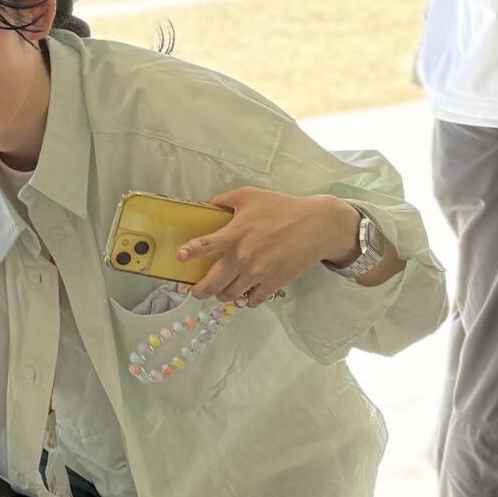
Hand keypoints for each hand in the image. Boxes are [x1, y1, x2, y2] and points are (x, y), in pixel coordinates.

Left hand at [179, 189, 354, 306]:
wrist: (318, 225)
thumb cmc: (283, 208)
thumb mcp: (250, 196)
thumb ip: (223, 200)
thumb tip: (204, 205)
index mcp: (234, 235)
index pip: (205, 246)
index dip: (189, 252)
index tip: (179, 257)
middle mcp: (242, 257)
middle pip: (213, 284)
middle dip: (199, 291)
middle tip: (196, 291)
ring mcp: (258, 273)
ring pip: (230, 295)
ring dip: (222, 295)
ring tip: (221, 291)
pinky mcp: (274, 283)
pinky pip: (252, 300)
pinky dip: (245, 300)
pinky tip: (244, 295)